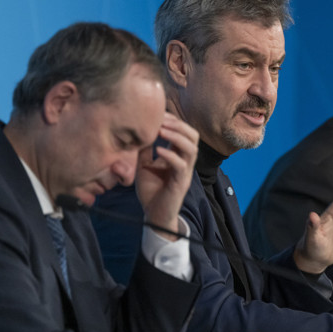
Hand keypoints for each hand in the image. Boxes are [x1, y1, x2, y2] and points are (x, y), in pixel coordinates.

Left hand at [136, 113, 198, 240]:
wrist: (154, 215)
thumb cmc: (151, 190)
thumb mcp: (144, 165)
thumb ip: (145, 149)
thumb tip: (139, 131)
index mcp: (179, 156)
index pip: (184, 132)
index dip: (174, 121)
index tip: (158, 114)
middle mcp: (186, 162)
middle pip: (193, 136)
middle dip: (178, 125)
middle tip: (161, 120)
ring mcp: (185, 173)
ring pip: (192, 148)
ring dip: (176, 137)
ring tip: (161, 131)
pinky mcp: (180, 184)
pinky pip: (181, 165)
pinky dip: (170, 155)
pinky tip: (158, 150)